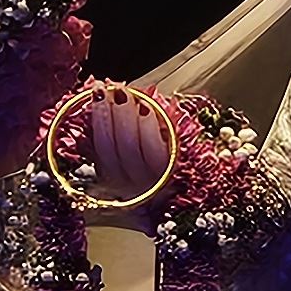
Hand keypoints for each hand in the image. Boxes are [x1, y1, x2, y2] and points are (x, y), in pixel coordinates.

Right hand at [62, 83, 180, 218]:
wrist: (196, 200)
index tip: (94, 94)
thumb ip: (112, 142)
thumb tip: (97, 107)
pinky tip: (146, 107)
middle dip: (105, 116)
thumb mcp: (130, 164)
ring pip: (131, 149)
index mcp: (115, 183)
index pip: (99, 152)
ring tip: (125, 94)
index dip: (96, 122)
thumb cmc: (160, 175)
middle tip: (104, 89)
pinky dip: (148, 127)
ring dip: (125, 117)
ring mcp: (152, 184)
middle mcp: (130, 188)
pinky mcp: (175, 176)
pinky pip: (156, 152)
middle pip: (112, 150)